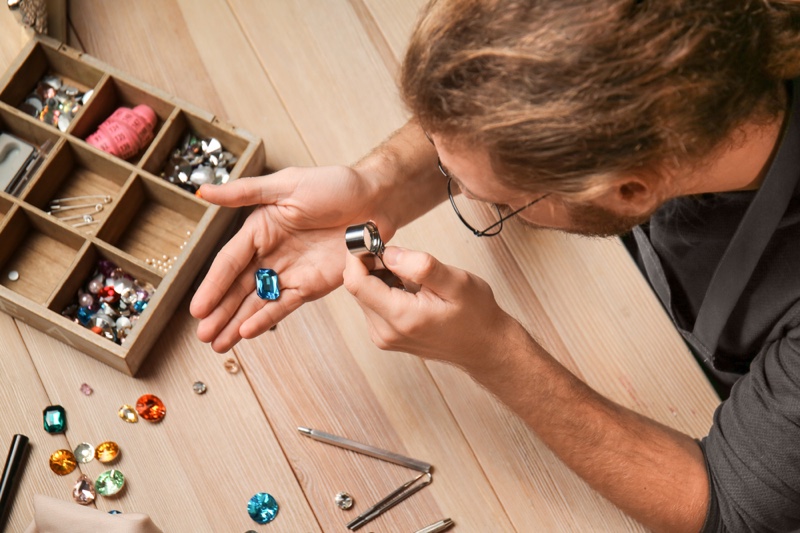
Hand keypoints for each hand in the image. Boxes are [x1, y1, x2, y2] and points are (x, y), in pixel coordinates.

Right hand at [190, 165, 387, 352]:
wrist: (376, 200)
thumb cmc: (334, 185)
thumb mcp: (287, 184)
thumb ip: (245, 192)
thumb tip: (204, 192)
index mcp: (259, 228)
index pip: (229, 262)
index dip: (213, 286)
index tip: (197, 308)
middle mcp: (270, 253)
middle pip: (239, 287)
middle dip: (220, 312)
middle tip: (203, 336)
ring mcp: (290, 271)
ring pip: (258, 302)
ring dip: (237, 322)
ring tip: (217, 344)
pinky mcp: (311, 285)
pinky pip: (285, 305)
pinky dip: (266, 319)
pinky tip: (247, 333)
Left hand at [343, 245, 513, 366]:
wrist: (485, 347)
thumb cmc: (476, 315)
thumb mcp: (457, 282)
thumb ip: (421, 266)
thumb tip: (389, 253)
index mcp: (401, 317)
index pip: (356, 282)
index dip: (357, 255)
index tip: (370, 237)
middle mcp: (386, 331)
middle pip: (357, 287)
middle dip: (371, 264)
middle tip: (402, 255)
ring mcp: (384, 336)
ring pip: (364, 295)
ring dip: (380, 276)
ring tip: (414, 277)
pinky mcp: (387, 336)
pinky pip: (374, 304)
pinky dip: (385, 289)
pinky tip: (411, 289)